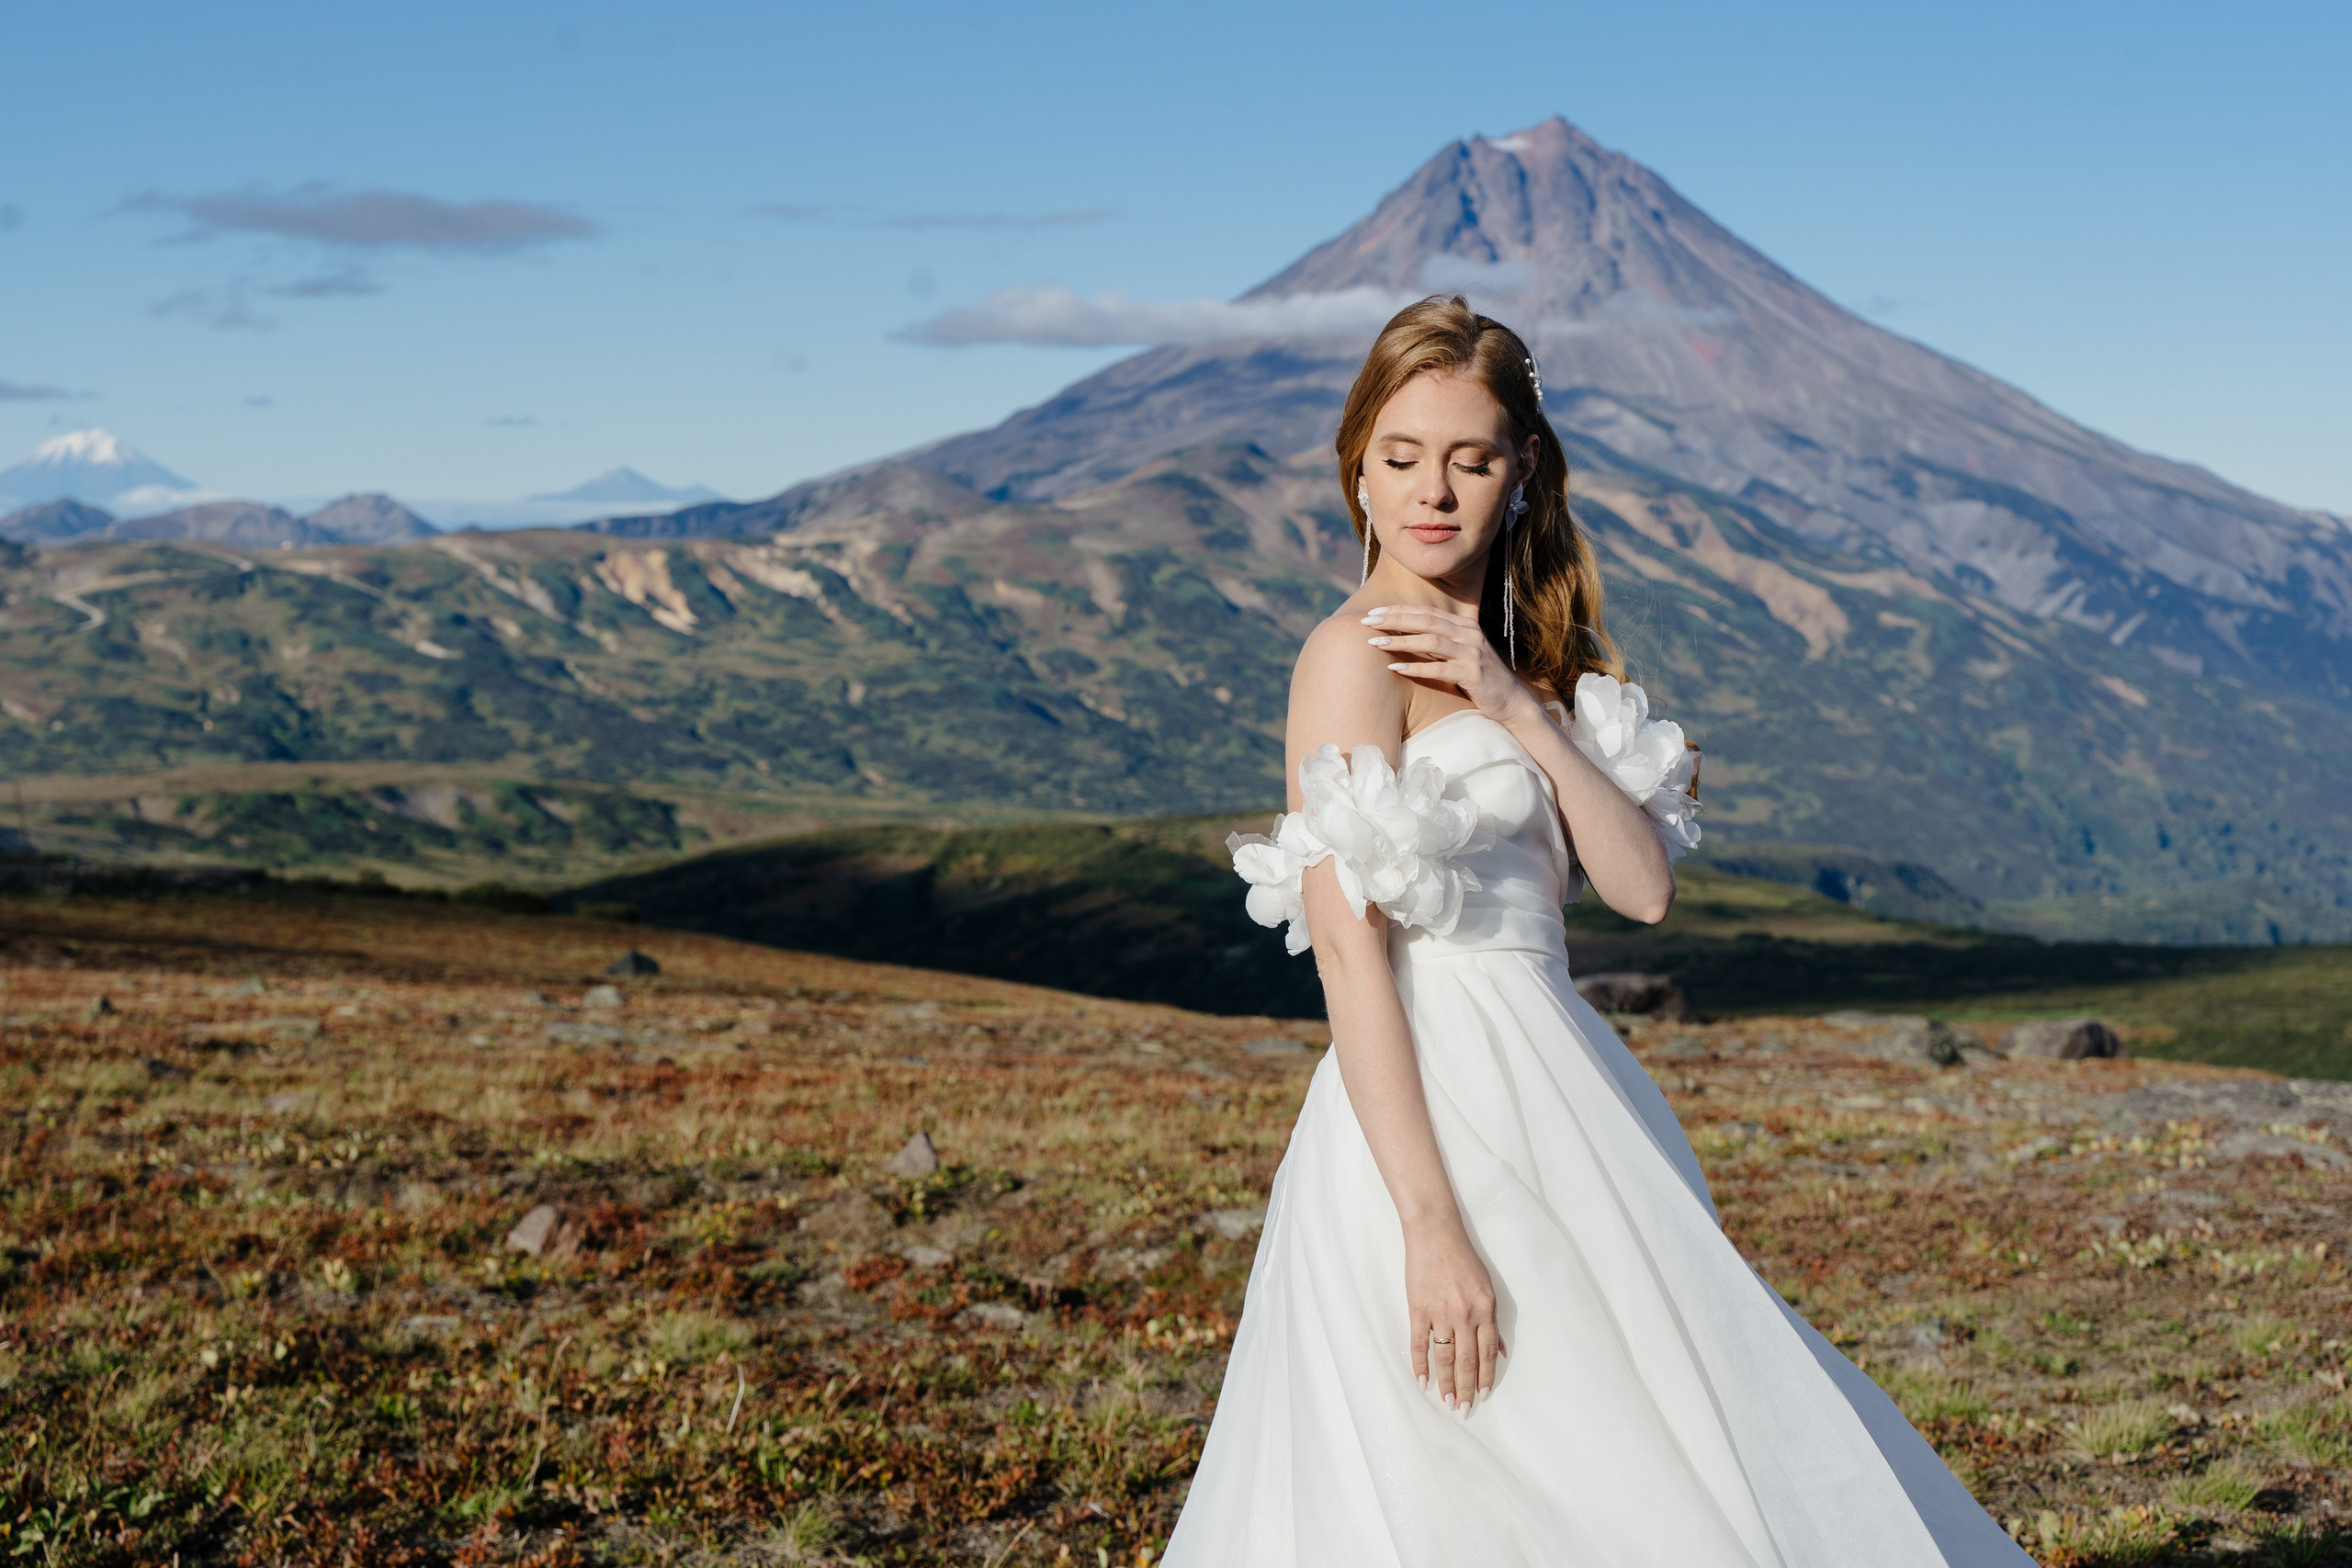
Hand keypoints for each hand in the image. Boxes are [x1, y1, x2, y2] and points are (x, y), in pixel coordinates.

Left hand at [1362, 604, 1537, 728]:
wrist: (1510, 701)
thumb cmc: (1478, 679)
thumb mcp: (1459, 655)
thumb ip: (1439, 643)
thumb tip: (1403, 634)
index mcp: (1465, 626)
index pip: (1427, 611)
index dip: (1399, 610)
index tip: (1373, 612)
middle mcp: (1469, 634)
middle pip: (1426, 620)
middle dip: (1394, 619)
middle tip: (1366, 622)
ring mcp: (1473, 653)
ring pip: (1431, 641)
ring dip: (1400, 640)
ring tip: (1375, 643)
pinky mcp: (1473, 674)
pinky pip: (1439, 669)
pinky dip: (1416, 667)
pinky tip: (1395, 667)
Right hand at [1404, 1220, 1503, 1416]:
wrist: (1435, 1234)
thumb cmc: (1463, 1259)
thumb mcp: (1487, 1287)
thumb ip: (1492, 1320)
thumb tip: (1500, 1351)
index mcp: (1485, 1309)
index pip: (1486, 1353)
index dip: (1485, 1378)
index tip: (1483, 1396)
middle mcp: (1465, 1315)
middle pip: (1467, 1362)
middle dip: (1466, 1390)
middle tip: (1464, 1411)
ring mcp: (1440, 1314)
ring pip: (1445, 1358)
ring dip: (1446, 1383)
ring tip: (1446, 1403)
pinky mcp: (1418, 1310)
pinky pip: (1420, 1344)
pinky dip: (1420, 1365)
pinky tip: (1422, 1382)